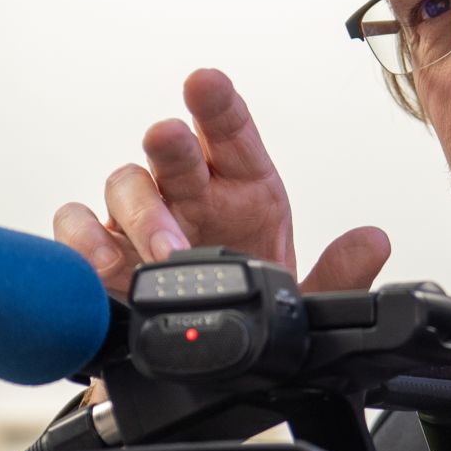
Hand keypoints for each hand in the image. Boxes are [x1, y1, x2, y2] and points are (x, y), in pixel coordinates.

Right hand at [52, 68, 389, 296]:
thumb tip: (374, 241)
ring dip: (139, 212)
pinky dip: (83, 241)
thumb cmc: (247, 314)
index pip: (230, 131)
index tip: (206, 82)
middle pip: (173, 150)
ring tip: (164, 252)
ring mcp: (138, 223)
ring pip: (124, 186)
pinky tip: (102, 261)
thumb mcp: (303, 304)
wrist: (202, 368)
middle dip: (171, 142)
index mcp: (241, 190)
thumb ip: (339, 275)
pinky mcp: (101, 256)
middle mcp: (186, 195)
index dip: (218, 105)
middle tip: (170, 139)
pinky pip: (77, 229)